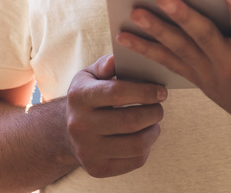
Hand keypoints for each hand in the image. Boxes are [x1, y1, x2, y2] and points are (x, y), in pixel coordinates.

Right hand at [64, 55, 166, 177]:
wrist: (68, 131)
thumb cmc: (89, 96)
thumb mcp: (90, 75)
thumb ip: (106, 64)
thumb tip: (116, 60)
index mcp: (79, 96)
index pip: (117, 92)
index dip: (145, 91)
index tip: (162, 92)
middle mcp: (79, 125)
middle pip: (130, 121)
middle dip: (154, 112)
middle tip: (159, 106)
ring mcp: (87, 150)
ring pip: (136, 144)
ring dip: (153, 131)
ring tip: (153, 121)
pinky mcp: (97, 169)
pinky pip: (135, 161)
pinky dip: (146, 147)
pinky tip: (142, 136)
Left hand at [117, 0, 230, 129]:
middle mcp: (230, 65)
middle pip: (204, 37)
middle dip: (183, 16)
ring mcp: (210, 72)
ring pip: (179, 48)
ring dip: (155, 31)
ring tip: (134, 13)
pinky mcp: (197, 76)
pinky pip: (168, 62)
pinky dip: (146, 48)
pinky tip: (125, 36)